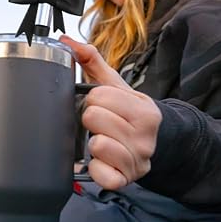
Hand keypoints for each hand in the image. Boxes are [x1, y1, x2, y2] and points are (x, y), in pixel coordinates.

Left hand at [60, 35, 161, 189]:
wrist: (153, 144)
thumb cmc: (129, 115)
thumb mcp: (116, 88)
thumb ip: (92, 62)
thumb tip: (67, 41)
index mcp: (143, 110)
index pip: (99, 96)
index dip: (93, 99)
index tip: (101, 105)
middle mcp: (144, 136)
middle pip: (94, 118)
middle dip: (92, 120)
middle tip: (100, 124)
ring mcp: (137, 160)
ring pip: (97, 145)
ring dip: (93, 143)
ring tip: (102, 141)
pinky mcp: (125, 180)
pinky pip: (101, 174)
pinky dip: (95, 169)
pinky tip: (100, 161)